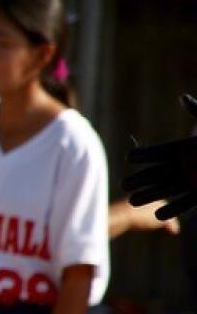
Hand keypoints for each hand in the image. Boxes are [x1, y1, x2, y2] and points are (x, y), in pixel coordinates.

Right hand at [119, 94, 196, 222]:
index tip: (128, 157)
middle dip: (140, 180)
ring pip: (166, 189)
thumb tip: (183, 98)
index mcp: (184, 149)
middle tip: (123, 185)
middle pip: (157, 173)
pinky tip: (159, 214)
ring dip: (150, 196)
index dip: (144, 155)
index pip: (158, 152)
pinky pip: (185, 203)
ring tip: (133, 201)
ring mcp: (192, 181)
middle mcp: (184, 166)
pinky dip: (173, 209)